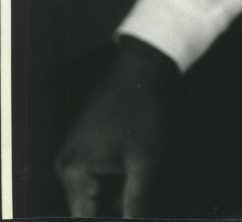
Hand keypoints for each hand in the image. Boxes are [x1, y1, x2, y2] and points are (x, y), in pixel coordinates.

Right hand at [55, 35, 178, 217]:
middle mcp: (67, 164)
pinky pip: (99, 174)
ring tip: (141, 177)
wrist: (143, 64)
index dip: (112, 220)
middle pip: (90, 207)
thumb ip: (137, 203)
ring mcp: (76, 152)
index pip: (84, 218)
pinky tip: (137, 168)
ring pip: (97, 192)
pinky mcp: (88, 143)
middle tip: (139, 194)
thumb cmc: (143, 109)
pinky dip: (118, 178)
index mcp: (73, 171)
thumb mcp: (145, 161)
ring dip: (119, 194)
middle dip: (117, 207)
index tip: (131, 210)